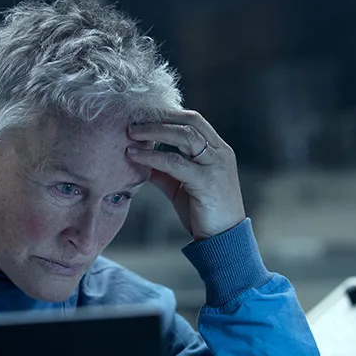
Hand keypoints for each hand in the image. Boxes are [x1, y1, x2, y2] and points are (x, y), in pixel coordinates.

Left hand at [126, 110, 245, 240]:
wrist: (224, 241)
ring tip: (131, 133)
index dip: (167, 114)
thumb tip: (141, 159)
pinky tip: (134, 155)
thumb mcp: (181, 187)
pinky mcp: (207, 182)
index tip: (143, 115)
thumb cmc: (204, 213)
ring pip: (184, 136)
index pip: (193, 121)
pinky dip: (152, 156)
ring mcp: (216, 166)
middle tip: (133, 120)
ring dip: (155, 131)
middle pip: (189, 121)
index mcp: (217, 150)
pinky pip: (175, 162)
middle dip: (160, 117)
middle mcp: (220, 153)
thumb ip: (165, 172)